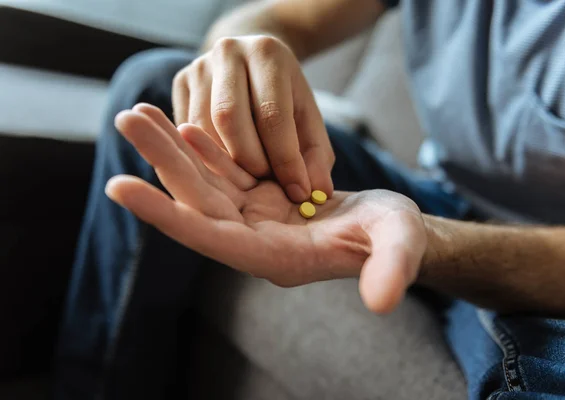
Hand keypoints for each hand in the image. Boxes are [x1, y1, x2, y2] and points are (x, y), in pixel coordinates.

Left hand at [106, 104, 426, 312]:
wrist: (388, 230)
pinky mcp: (260, 198)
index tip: (121, 188)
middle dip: (160, 161)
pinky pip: (223, 173)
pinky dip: (203, 149)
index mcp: (273, 257)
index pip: (209, 237)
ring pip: (204, 182)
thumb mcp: (398, 247)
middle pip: (196, 201)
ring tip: (139, 114)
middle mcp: (252, 240)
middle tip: (126, 119)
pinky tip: (183, 123)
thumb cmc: (394, 239)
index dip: (166, 214)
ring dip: (172, 149)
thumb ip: (392, 270)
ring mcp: (254, 218)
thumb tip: (383, 300)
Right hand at [172, 35, 333, 202]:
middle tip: (265, 184)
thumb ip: (316, 155)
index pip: (272, 114)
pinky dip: (207, 157)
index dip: (285, 159)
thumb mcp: (308, 119)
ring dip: (225, 163)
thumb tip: (317, 193)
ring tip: (248, 177)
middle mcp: (228, 52)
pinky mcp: (180, 84)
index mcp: (267, 54)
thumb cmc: (285, 96)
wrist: (253, 60)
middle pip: (229, 118)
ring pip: (202, 129)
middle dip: (249, 162)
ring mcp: (198, 67)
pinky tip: (227, 165)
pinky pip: (188, 133)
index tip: (297, 192)